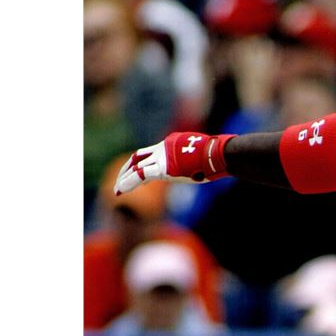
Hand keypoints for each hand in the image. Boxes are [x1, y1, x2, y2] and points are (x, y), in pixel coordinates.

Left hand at [115, 132, 232, 195]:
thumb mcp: (204, 156)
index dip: (140, 165)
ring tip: (116, 189)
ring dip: (123, 178)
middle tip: (120, 182)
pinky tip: (120, 191)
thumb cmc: (219, 157)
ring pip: (135, 165)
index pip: (150, 153)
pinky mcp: (164, 168)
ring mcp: (162, 157)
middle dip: (127, 169)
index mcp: (172, 144)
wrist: (219, 154)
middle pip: (138, 156)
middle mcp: (163, 148)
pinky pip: (140, 175)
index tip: (136, 177)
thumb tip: (210, 167)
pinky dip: (128, 183)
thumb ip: (197, 161)